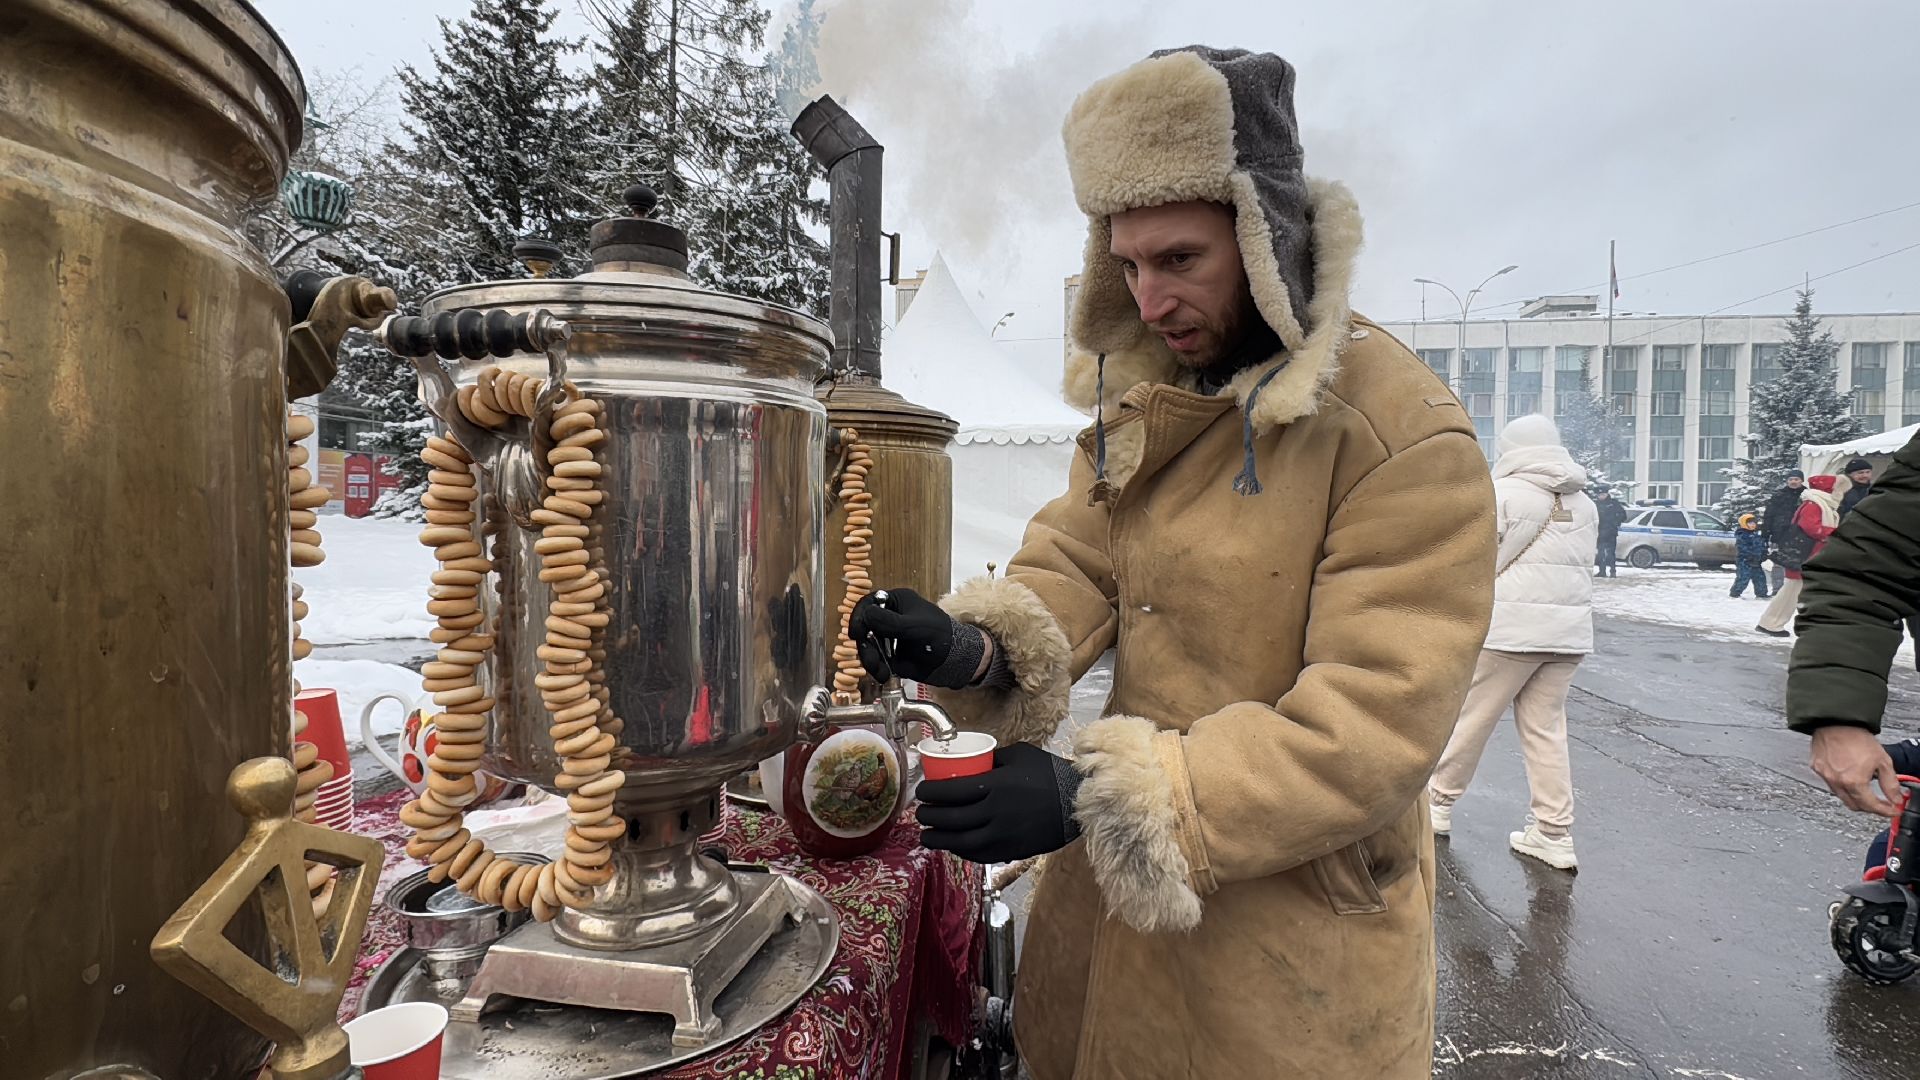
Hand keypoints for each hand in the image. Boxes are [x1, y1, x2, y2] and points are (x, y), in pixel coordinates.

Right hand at [849, 588, 972, 687]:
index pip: (869, 604)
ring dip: (870, 659)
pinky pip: (875, 660)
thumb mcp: (913, 626)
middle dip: (866, 645)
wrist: (956, 661)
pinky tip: (884, 675)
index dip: (859, 617)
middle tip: (871, 659)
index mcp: (896, 602)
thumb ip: (888, 621)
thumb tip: (865, 614)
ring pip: (867, 646)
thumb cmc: (940, 635)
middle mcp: (890, 617)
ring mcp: (889, 637)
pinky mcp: (891, 654)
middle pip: (864, 627)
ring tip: (881, 672)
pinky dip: (877, 668)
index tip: (857, 634)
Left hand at [915, 742, 1081, 862]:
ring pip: (960, 842)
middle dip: (929, 816)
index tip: (921, 791)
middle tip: (920, 812)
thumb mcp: (1018, 755)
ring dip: (938, 840)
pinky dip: (961, 851)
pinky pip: (978, 855)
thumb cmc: (1048, 774)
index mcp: (994, 786)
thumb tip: (968, 761)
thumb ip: (992, 759)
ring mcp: (1002, 835)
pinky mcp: (1010, 850)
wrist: (1076, 803)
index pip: (950, 791)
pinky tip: (953, 845)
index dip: (929, 793)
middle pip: (950, 818)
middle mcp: (994, 812)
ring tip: (927, 835)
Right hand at [1810, 725, 1901, 816]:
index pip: (1872, 806)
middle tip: (1881, 803)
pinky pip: (1831, 784)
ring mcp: (1825, 776)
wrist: (1835, 721)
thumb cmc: (1856, 736)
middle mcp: (1837, 782)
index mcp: (1854, 781)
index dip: (1885, 811)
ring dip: (1855, 797)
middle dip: (1870, 807)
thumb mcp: (1883, 760)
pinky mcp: (1817, 769)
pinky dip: (1842, 785)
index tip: (1892, 810)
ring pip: (1842, 796)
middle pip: (1855, 806)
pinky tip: (1849, 776)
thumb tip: (1896, 798)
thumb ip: (1890, 783)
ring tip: (1865, 788)